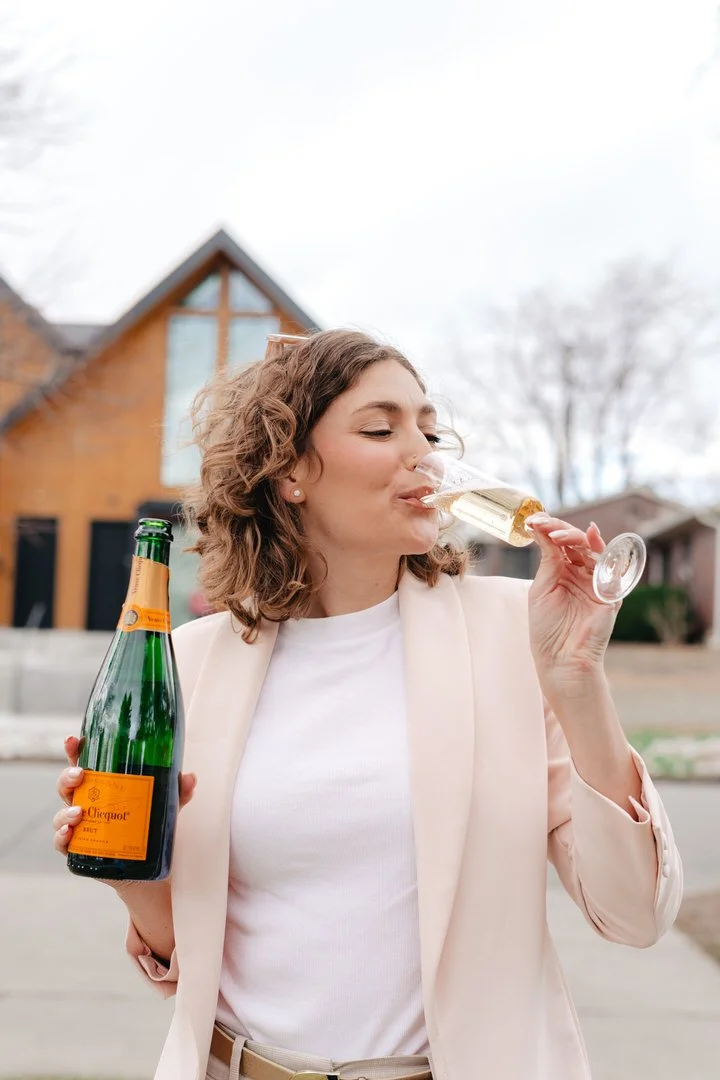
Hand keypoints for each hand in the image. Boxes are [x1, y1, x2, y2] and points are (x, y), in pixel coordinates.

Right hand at [53, 735, 196, 879]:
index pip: (84, 764)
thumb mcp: (166, 807)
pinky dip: (61, 838)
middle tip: (81, 775)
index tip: (73, 740)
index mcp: (103, 787)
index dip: (75, 751)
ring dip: (65, 811)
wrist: (149, 871)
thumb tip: (190, 778)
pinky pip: (61, 844)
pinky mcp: (81, 851)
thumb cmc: (151, 829)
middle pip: (68, 786)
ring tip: (79, 812)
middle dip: (68, 777)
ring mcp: (82, 828)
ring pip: (61, 814)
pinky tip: (70, 834)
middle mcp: (88, 804)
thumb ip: (178, 792)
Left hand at [526, 513, 617, 687]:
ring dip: (573, 536)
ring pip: (590, 548)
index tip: (531, 521)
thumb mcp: (542, 587)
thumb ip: (548, 559)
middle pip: (575, 541)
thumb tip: (543, 529)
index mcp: (562, 572)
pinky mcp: (610, 591)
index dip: (547, 529)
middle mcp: (581, 573)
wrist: (560, 659)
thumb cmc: (547, 628)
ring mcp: (596, 581)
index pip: (559, 542)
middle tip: (542, 523)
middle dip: (559, 529)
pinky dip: (599, 548)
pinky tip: (589, 535)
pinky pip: (609, 564)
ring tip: (556, 533)